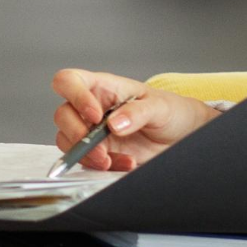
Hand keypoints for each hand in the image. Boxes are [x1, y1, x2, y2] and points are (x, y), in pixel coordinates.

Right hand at [50, 69, 220, 170]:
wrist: (182, 136)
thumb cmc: (170, 111)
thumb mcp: (160, 106)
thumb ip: (137, 112)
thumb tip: (114, 123)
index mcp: (104, 87)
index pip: (70, 81)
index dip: (74, 96)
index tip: (95, 116)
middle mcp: (92, 107)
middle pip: (63, 114)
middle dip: (77, 134)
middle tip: (100, 148)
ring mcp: (93, 131)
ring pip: (67, 141)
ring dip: (87, 155)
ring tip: (112, 160)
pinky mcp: (98, 152)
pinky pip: (85, 161)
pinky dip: (101, 166)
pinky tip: (124, 163)